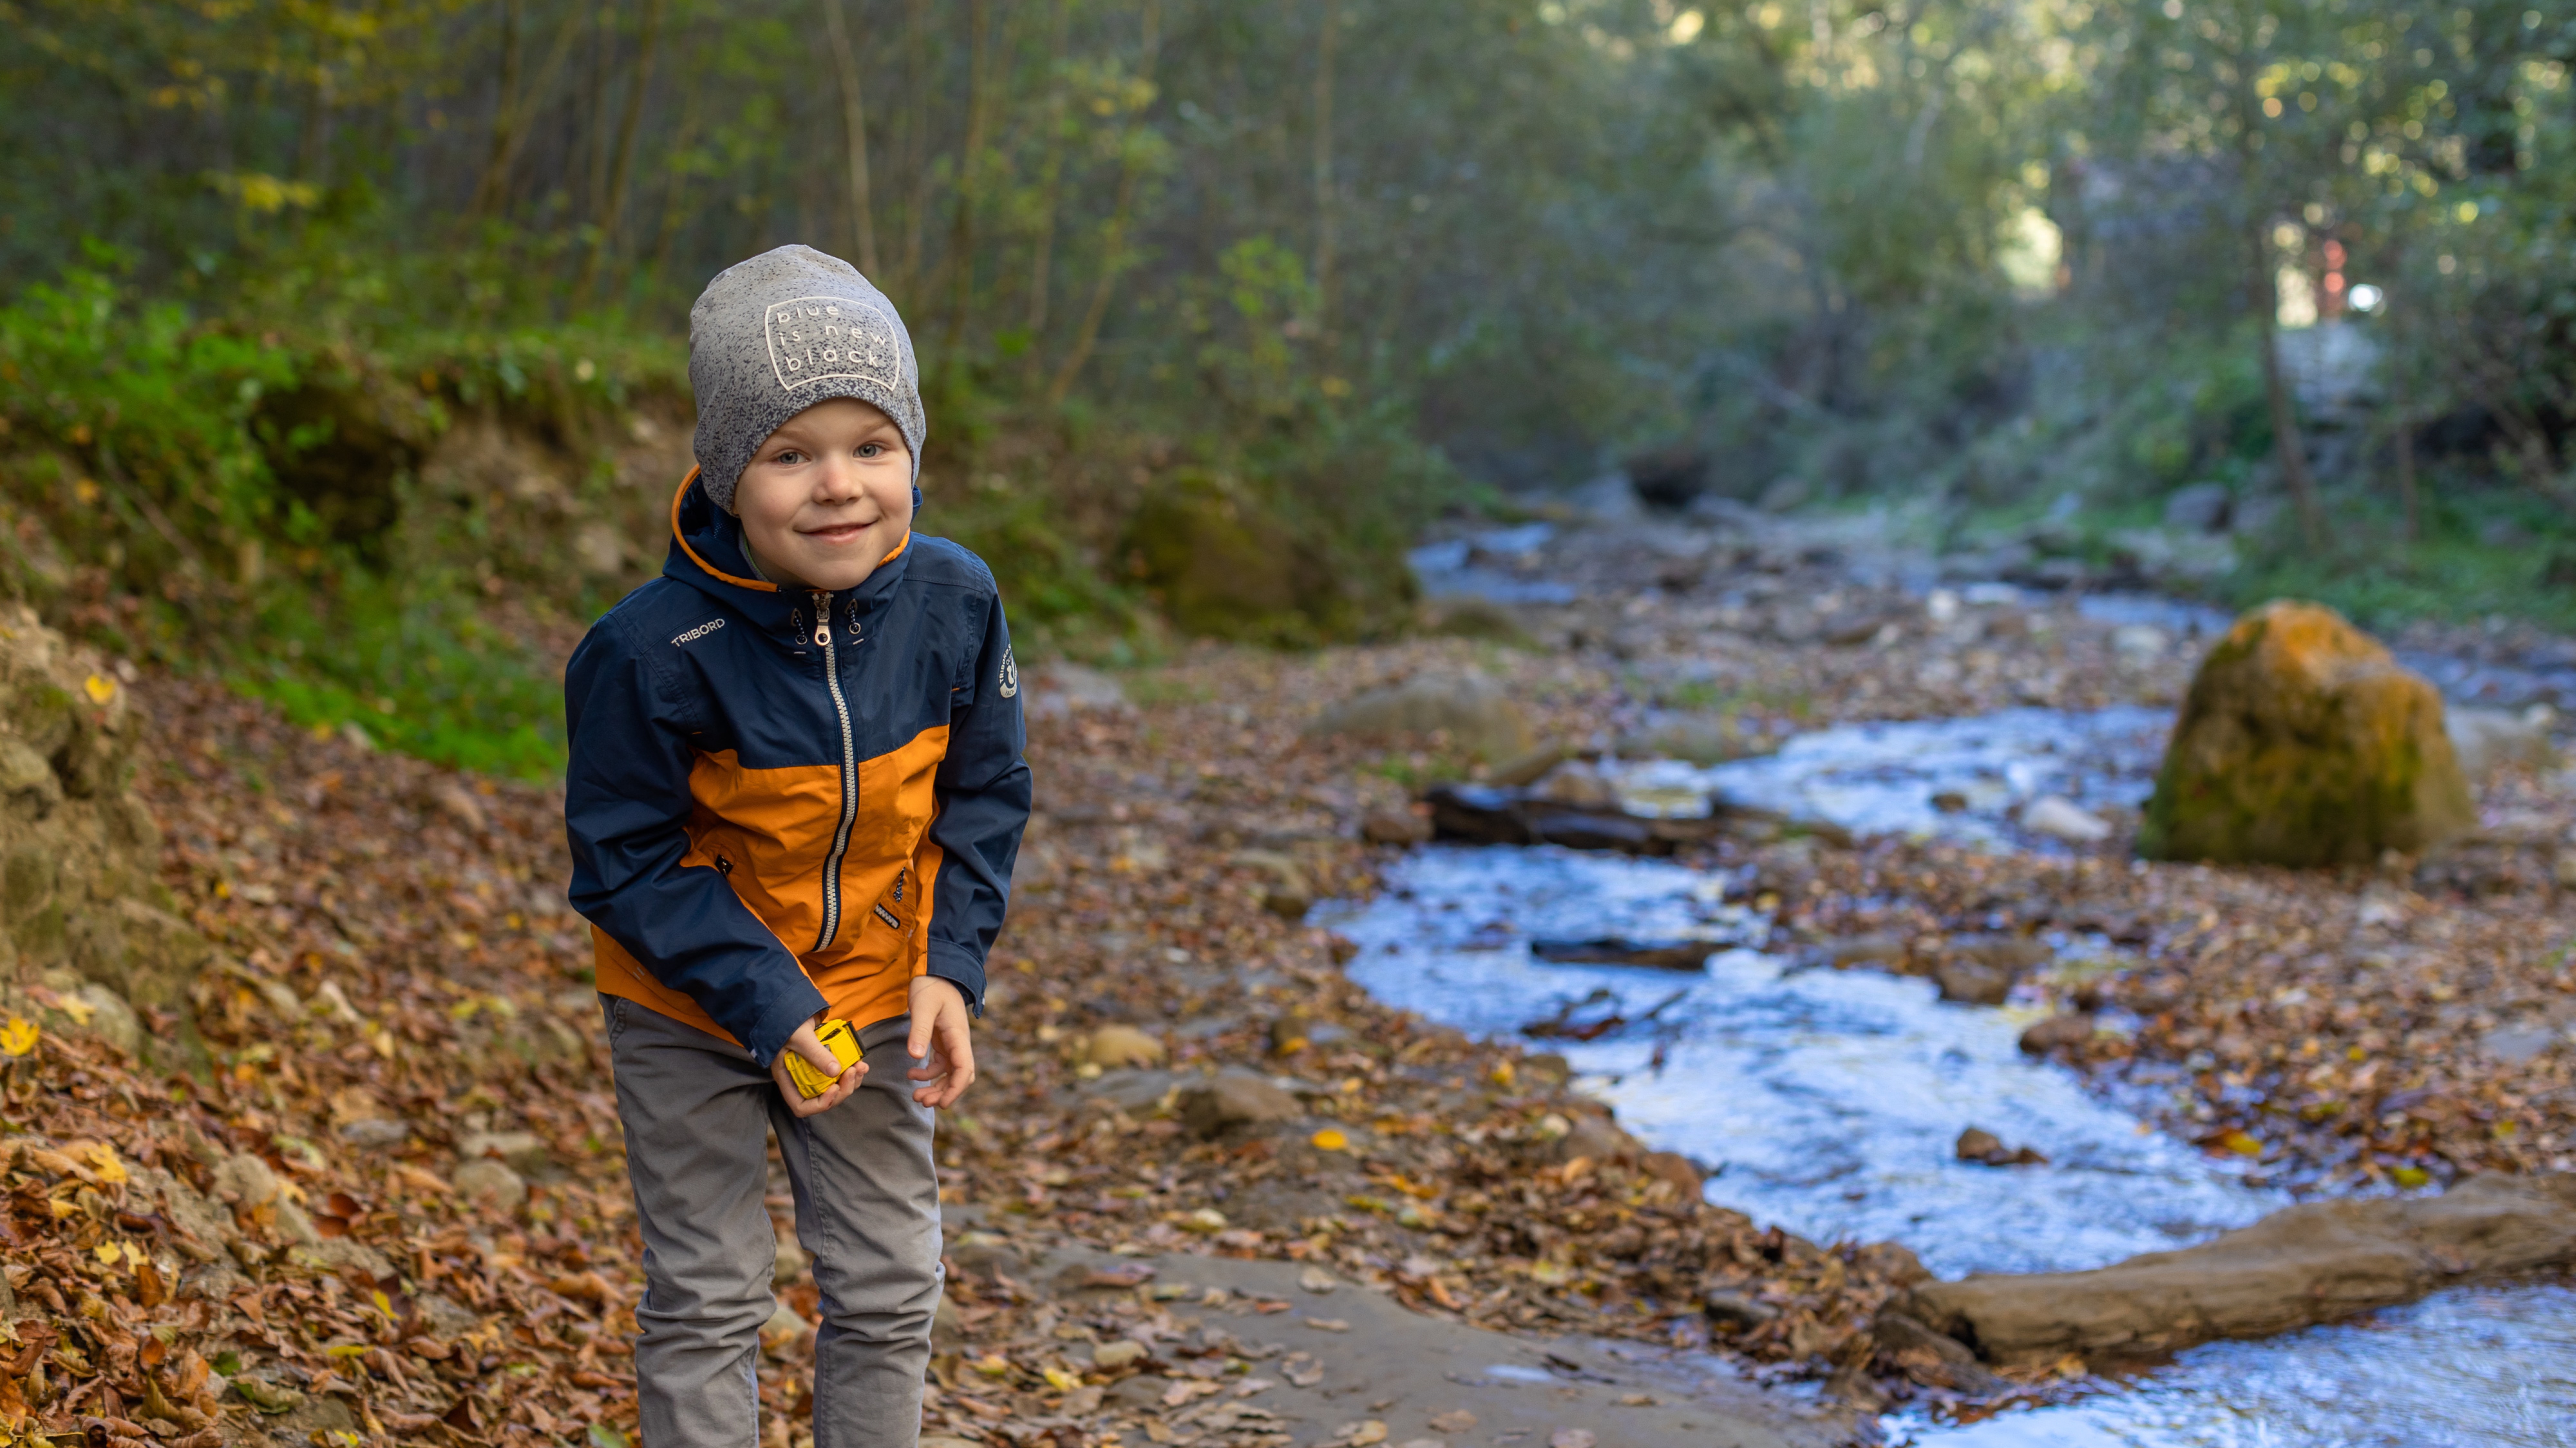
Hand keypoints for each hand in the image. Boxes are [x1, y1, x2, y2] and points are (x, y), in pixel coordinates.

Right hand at [771, 1017, 866, 1117]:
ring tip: (860, 1066)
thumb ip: (816, 1054)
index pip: (802, 1106)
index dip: (820, 1104)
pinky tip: (860, 1062)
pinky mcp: (827, 1063)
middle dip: (843, 1090)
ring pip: (836, 1087)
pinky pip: (841, 1074)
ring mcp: (815, 1072)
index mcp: (789, 1079)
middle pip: (824, 1099)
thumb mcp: (801, 1037)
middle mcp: (802, 1079)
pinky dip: (853, 1071)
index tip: (834, 1088)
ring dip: (852, 1081)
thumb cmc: (789, 1023)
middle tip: (853, 1072)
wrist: (794, 1008)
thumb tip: (836, 1072)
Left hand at [906, 976, 976, 1108]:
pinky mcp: (943, 1042)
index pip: (964, 1068)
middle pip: (960, 1076)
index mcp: (958, 1035)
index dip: (955, 1089)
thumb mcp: (922, 1007)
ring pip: (950, 1073)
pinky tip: (911, 1073)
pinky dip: (928, 1074)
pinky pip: (940, 1065)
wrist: (935, 973)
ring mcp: (952, 1043)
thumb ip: (920, 1031)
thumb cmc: (931, 987)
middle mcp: (959, 1042)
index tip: (941, 1103)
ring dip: (936, 1087)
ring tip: (917, 1095)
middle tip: (923, 1101)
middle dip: (945, 1092)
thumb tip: (916, 1057)